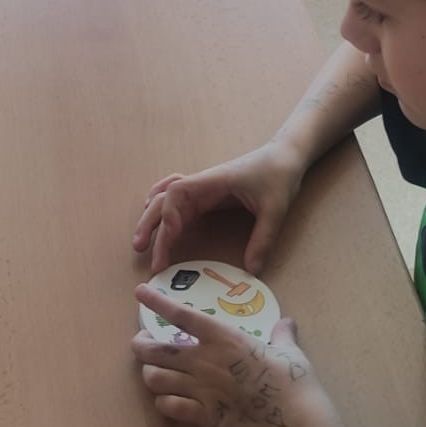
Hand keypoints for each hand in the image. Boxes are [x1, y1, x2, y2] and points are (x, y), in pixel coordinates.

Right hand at [131, 141, 304, 274]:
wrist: (285, 156)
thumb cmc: (279, 175)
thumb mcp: (276, 209)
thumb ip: (263, 239)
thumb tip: (251, 270)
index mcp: (213, 182)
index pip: (177, 194)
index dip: (166, 217)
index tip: (167, 242)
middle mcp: (202, 184)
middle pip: (165, 198)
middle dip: (150, 223)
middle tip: (140, 249)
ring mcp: (203, 188)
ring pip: (167, 200)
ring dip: (152, 217)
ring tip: (141, 242)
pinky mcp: (208, 195)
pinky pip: (178, 201)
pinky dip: (162, 209)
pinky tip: (156, 220)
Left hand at [131, 294, 334, 426]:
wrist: (297, 422)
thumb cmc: (295, 382)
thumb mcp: (290, 351)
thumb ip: (282, 335)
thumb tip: (286, 323)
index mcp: (224, 338)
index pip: (181, 315)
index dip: (156, 302)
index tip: (140, 292)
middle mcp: (205, 361)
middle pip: (153, 350)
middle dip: (141, 346)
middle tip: (143, 344)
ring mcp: (201, 390)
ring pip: (154, 379)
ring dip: (150, 375)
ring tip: (155, 373)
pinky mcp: (204, 417)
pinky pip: (168, 407)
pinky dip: (163, 403)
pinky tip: (170, 400)